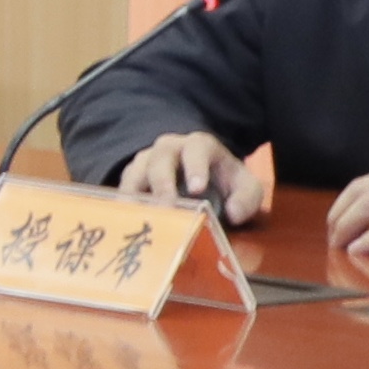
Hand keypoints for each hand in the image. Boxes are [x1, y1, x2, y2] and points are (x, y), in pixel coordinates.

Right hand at [118, 130, 275, 226]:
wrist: (201, 176)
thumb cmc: (223, 181)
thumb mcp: (245, 186)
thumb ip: (247, 197)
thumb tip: (233, 214)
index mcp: (199, 146)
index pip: (196, 149)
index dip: (196, 167)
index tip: (198, 189)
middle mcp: (168, 149)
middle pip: (160, 159)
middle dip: (162, 183)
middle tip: (167, 207)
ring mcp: (146, 162)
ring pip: (135, 172)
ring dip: (138, 194)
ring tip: (142, 217)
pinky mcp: (132, 179)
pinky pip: (122, 189)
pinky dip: (124, 205)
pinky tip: (128, 222)